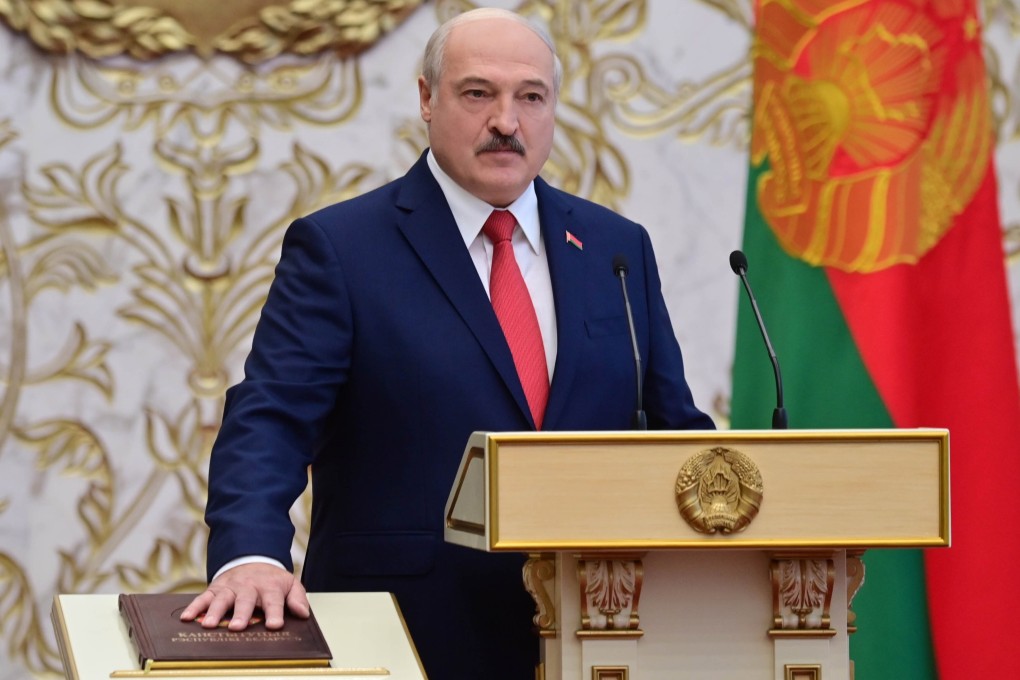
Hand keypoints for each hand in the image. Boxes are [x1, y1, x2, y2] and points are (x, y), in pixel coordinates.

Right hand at [180, 562, 308, 630]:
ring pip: (222, 599)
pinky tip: (186, 617)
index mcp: (269, 586)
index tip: (275, 625)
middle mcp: (248, 586)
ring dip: (215, 612)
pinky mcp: (215, 589)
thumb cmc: (271, 580)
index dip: (275, 613)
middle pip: (245, 600)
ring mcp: (230, 587)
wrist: (253, 559)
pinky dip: (194, 607)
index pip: (273, 600)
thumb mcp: (289, 584)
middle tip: (238, 627)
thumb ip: (297, 598)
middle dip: (242, 614)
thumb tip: (303, 613)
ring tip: (209, 625)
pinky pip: (203, 597)